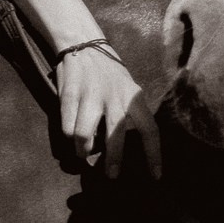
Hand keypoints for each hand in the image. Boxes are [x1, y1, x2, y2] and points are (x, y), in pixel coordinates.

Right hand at [55, 46, 160, 178]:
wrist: (83, 45)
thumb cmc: (109, 74)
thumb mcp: (128, 89)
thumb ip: (129, 114)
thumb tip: (123, 148)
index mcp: (134, 97)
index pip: (150, 129)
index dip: (154, 155)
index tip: (156, 177)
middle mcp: (115, 97)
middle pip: (115, 137)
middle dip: (113, 160)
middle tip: (111, 175)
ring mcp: (91, 95)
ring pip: (84, 136)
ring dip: (82, 150)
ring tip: (83, 152)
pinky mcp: (70, 94)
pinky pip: (67, 127)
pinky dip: (68, 135)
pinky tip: (71, 133)